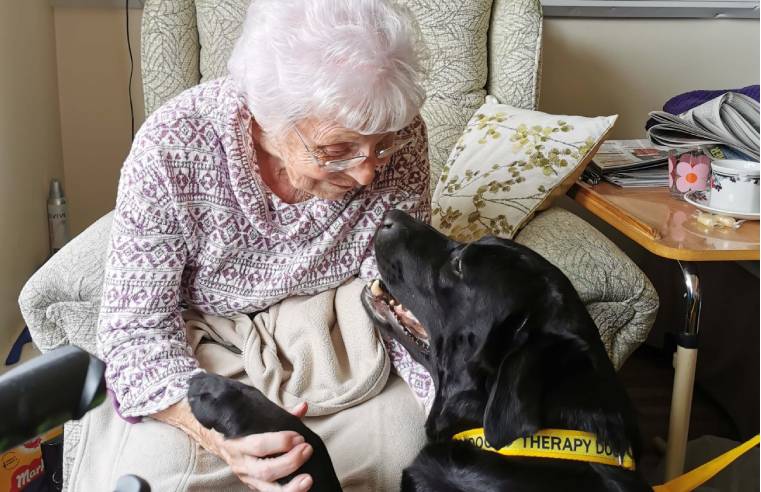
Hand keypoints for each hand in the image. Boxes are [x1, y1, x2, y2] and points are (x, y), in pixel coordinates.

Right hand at [153, 400, 313, 490]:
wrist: (212, 436)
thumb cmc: (238, 423)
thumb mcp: (253, 415)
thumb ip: (279, 412)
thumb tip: (303, 407)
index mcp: (238, 442)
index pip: (259, 445)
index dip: (280, 442)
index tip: (298, 436)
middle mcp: (240, 462)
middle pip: (265, 470)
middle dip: (290, 462)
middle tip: (307, 449)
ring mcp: (246, 476)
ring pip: (266, 488)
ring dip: (290, 487)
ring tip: (308, 479)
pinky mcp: (252, 485)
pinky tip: (300, 488)